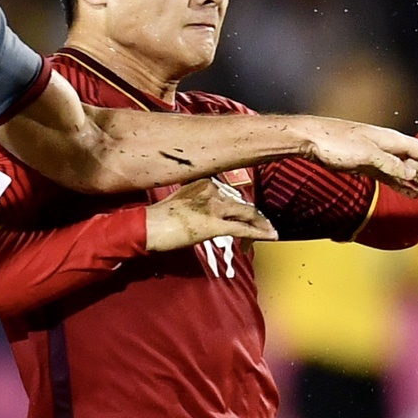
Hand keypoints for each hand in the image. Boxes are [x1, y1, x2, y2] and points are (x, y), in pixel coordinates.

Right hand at [145, 177, 277, 252]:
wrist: (147, 225)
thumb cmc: (158, 217)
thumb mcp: (180, 199)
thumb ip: (196, 200)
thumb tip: (204, 211)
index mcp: (204, 181)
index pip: (230, 193)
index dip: (240, 206)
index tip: (245, 215)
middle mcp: (211, 189)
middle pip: (241, 202)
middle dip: (253, 217)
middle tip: (262, 226)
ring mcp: (213, 206)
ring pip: (247, 213)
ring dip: (261, 225)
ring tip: (270, 231)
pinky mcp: (214, 223)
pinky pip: (243, 228)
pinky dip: (259, 233)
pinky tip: (270, 236)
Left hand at [295, 118, 417, 197]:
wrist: (310, 139)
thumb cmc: (336, 143)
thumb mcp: (365, 155)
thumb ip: (390, 165)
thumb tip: (413, 174)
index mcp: (391, 140)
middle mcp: (388, 148)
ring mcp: (378, 157)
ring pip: (407, 171)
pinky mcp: (366, 167)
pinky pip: (392, 178)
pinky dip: (404, 186)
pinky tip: (412, 194)